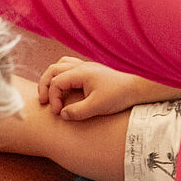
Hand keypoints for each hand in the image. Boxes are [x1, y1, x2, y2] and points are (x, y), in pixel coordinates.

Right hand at [36, 56, 151, 119]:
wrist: (137, 88)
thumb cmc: (119, 95)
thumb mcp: (97, 107)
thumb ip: (77, 112)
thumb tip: (62, 114)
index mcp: (80, 73)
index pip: (56, 82)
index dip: (52, 98)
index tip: (58, 112)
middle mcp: (81, 66)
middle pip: (52, 70)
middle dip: (44, 86)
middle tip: (43, 102)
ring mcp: (86, 67)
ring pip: (60, 65)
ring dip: (52, 78)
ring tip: (50, 91)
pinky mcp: (91, 70)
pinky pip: (69, 66)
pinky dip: (62, 74)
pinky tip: (65, 85)